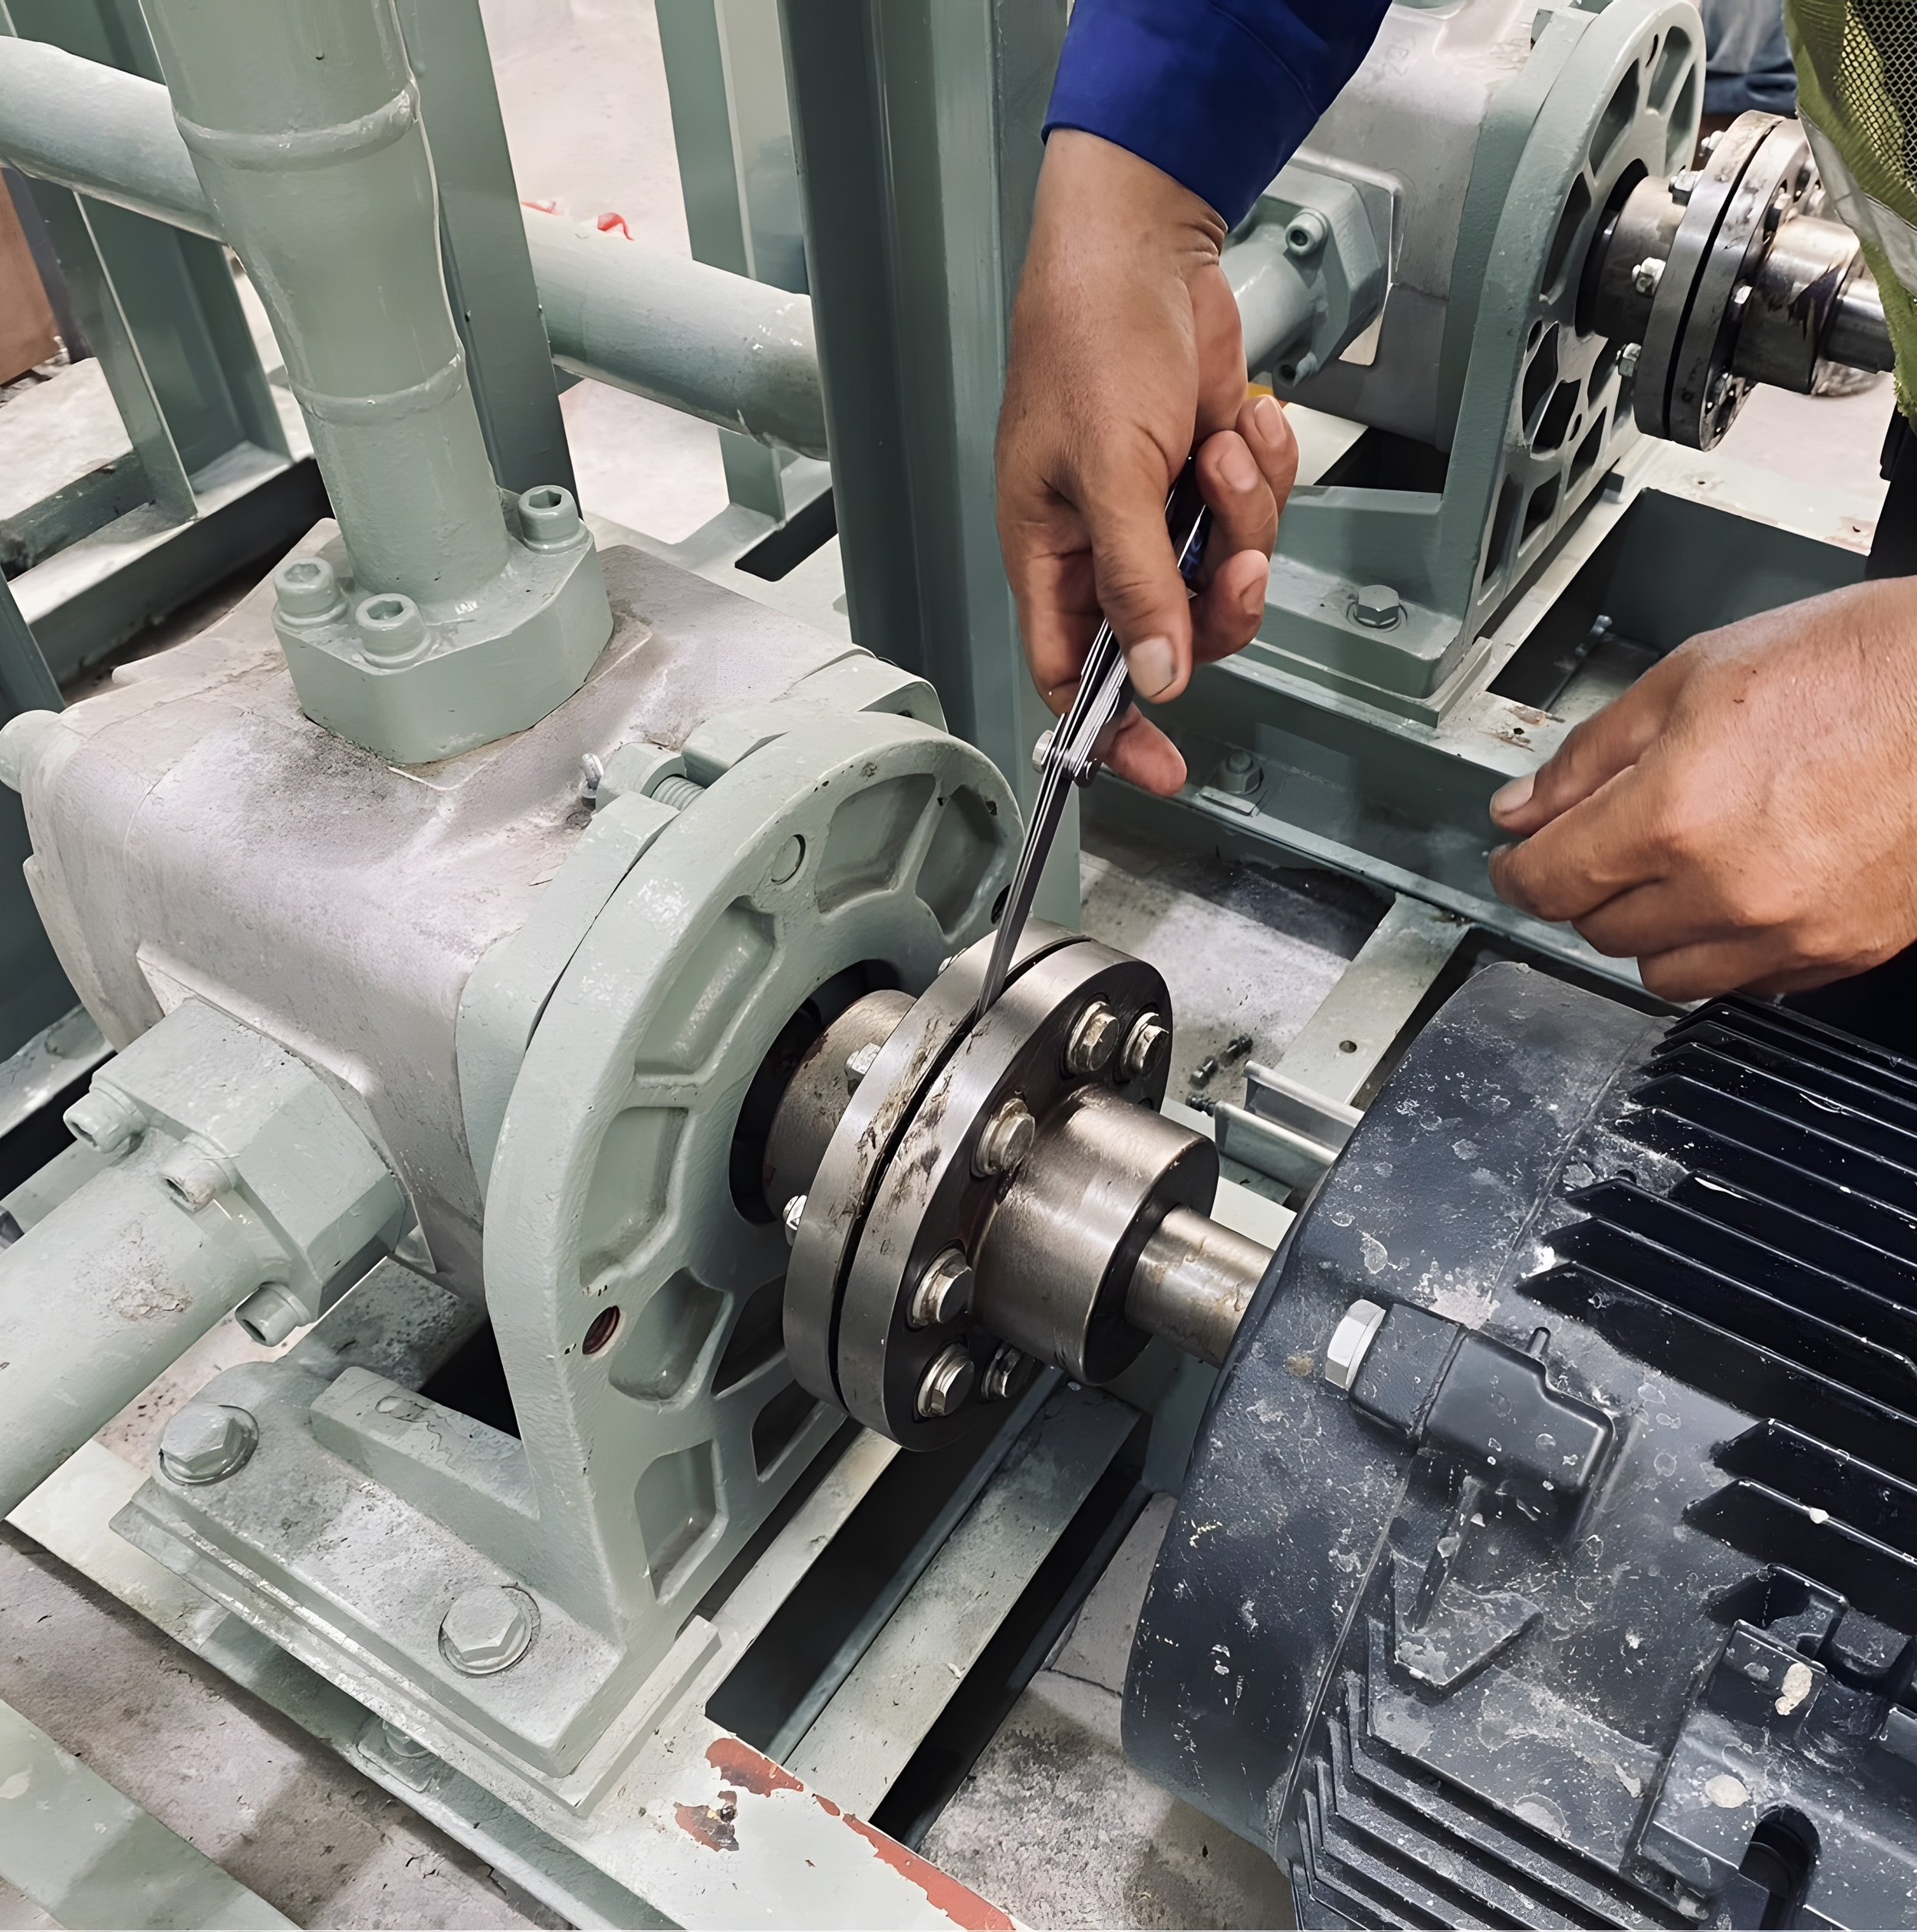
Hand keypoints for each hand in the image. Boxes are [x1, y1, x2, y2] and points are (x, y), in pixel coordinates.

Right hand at [996, 131, 1298, 795]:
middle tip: (1237, 563)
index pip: (1073, 675)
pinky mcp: (1209, 476)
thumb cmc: (1088, 342)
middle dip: (1220, 601)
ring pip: (1229, 574)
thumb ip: (1134, 583)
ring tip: (1222, 448)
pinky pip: (1259, 512)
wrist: (1142, 245)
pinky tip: (1243, 420)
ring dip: (1246, 515)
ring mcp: (1162, 512)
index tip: (1162, 769)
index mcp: (1052, 556)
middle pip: (1177, 634)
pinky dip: (1264, 468)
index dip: (1114, 728)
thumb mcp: (1108, 473)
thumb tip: (1157, 676)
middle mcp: (1106, 546)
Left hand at [1488, 578, 1916, 999]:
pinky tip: (1738, 887)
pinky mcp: (1839, 952)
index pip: (1547, 882)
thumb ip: (1588, 757)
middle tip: (1605, 841)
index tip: (1517, 858)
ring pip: (1664, 971)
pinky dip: (1723, 946)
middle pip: (1598, 929)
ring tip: (1676, 866)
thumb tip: (1522, 807)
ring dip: (1649, 928)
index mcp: (1674, 815)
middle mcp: (1726, 888)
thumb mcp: (1690, 679)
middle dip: (1586, 887)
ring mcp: (1787, 931)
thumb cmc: (1856, 665)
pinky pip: (1744, 982)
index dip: (1516, 869)